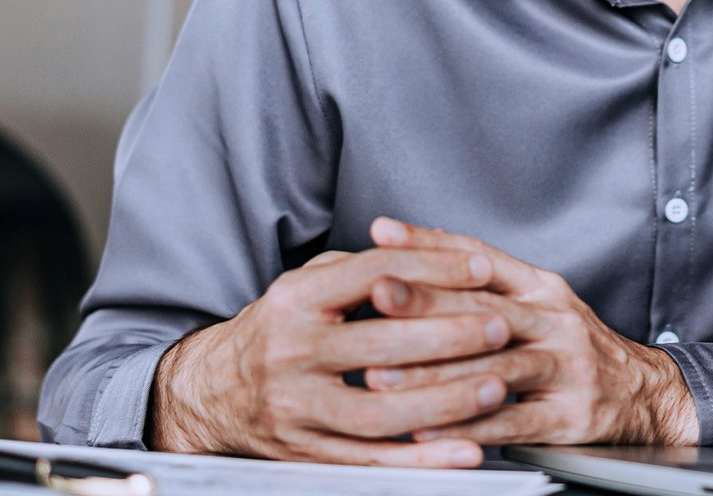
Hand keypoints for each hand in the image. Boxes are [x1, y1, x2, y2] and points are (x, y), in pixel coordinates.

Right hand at [147, 248, 514, 466]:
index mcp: (296, 300)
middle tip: (501, 327)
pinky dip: (422, 460)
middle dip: (450, 335)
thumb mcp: (306, 286)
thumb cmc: (278, 331)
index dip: (432, 268)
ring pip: (379, 412)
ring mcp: (296, 407)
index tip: (482, 268)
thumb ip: (362, 269)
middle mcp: (292, 352)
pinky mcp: (304, 452)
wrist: (212, 392)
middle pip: (380, 344)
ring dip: (444, 402)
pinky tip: (465, 451)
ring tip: (494, 386)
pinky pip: (371, 461)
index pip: (373, 274)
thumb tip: (437, 252)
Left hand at [361, 217, 698, 446]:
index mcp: (542, 288)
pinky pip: (511, 421)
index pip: (481, 257)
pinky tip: (428, 429)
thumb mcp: (540, 306)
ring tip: (382, 375)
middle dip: (425, 300)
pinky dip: (466, 425)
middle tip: (376, 296)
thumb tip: (413, 263)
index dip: (432, 243)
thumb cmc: (574, 351)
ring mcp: (567, 366)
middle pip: (484, 305)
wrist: (645, 395)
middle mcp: (556, 319)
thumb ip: (486, 290)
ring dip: (433, 371)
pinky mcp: (571, 415)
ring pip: (493, 365)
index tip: (384, 233)